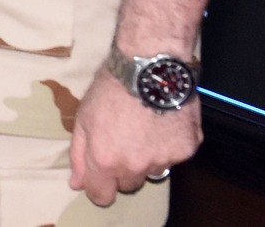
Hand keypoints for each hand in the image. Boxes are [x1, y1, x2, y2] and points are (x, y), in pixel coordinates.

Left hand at [68, 67, 200, 205]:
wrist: (148, 66)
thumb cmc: (110, 89)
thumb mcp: (83, 118)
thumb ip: (79, 155)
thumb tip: (77, 184)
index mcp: (106, 160)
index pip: (102, 196)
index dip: (99, 188)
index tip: (100, 178)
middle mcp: (136, 165)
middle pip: (129, 185)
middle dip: (123, 170)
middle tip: (122, 141)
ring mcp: (164, 159)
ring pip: (153, 170)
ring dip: (148, 157)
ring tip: (144, 127)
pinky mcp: (187, 149)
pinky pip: (175, 156)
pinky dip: (169, 144)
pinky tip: (163, 121)